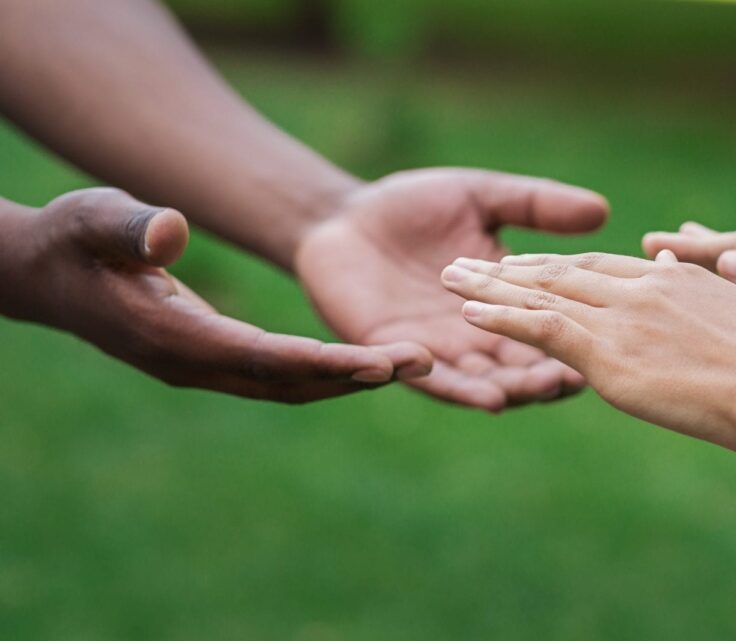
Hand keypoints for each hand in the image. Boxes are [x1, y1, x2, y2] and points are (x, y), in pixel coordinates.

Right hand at [0, 188, 431, 402]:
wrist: (48, 275)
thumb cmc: (72, 241)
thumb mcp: (93, 219)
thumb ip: (130, 227)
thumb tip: (171, 233)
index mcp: (171, 335)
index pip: (261, 357)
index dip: (323, 362)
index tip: (380, 365)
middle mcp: (194, 364)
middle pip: (289, 381)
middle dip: (357, 376)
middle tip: (427, 363)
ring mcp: (203, 368)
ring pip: (290, 385)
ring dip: (351, 378)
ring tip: (418, 364)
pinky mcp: (212, 361)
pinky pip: (280, 375)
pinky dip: (327, 372)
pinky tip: (370, 361)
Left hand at [294, 168, 609, 410]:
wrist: (342, 218)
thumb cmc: (415, 206)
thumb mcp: (483, 198)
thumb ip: (536, 206)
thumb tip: (602, 210)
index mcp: (510, 298)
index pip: (554, 323)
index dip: (582, 332)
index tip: (616, 338)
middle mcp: (482, 334)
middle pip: (527, 365)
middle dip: (552, 374)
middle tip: (580, 376)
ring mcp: (442, 349)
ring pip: (487, 381)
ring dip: (514, 389)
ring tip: (537, 389)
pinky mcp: (400, 356)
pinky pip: (434, 380)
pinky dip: (460, 389)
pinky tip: (485, 394)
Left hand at [437, 250, 735, 461]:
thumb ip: (696, 281)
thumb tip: (675, 257)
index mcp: (671, 280)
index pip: (600, 268)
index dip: (557, 265)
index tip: (525, 263)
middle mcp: (639, 289)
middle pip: (562, 272)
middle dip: (511, 268)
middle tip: (467, 260)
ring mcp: (622, 319)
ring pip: (543, 294)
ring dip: (491, 287)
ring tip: (450, 277)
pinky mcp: (610, 355)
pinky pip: (543, 329)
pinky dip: (503, 319)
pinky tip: (471, 312)